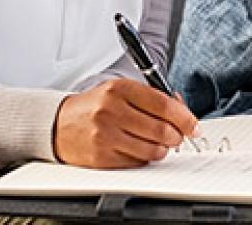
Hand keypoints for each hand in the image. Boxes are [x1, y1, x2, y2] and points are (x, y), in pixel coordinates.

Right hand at [53, 78, 198, 167]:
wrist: (58, 124)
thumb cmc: (95, 106)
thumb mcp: (121, 91)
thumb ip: (152, 97)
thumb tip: (182, 110)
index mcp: (119, 89)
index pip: (163, 104)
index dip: (184, 117)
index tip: (194, 125)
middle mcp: (111, 110)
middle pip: (160, 129)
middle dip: (177, 136)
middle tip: (179, 136)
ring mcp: (105, 135)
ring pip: (151, 149)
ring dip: (163, 149)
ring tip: (160, 143)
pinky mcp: (101, 156)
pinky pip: (136, 162)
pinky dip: (145, 158)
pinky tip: (141, 149)